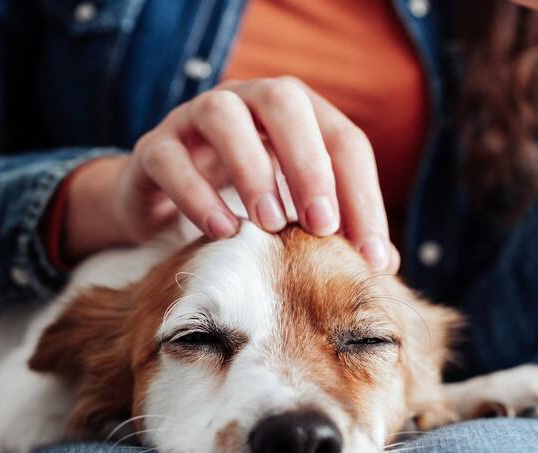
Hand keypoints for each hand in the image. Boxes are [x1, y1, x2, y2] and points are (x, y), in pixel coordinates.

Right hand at [61, 77, 398, 271]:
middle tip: (322, 226)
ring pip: (223, 115)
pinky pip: (171, 158)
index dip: (362, 195)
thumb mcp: (295, 213)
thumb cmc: (244, 204)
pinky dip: (197, 194)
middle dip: (309, 163)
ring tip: (270, 225)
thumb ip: (337, 230)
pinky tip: (222, 232)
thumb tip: (384, 266)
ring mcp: (194, 118)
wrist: (162, 203)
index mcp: (297, 113)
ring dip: (252, 168)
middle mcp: (248, 100)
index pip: (342, 140)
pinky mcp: (154, 147)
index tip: (369, 256)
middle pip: (285, 102)